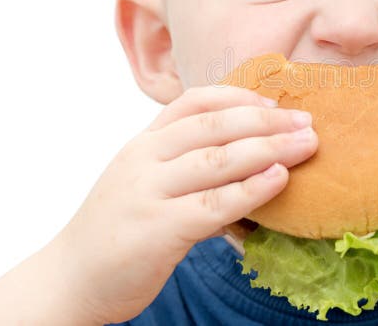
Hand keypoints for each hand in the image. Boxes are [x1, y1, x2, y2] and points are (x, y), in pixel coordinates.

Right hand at [53, 86, 317, 323]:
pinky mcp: (156, 229)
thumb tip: (254, 159)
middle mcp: (144, 159)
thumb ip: (188, 166)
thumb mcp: (147, 183)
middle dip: (267, 121)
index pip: (194, 102)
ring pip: (217, 159)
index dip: (239, 97)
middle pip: (214, 126)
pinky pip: (213, 204)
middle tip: (307, 122)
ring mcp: (148, 192)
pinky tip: (279, 180)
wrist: (69, 279)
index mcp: (144, 143)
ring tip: (307, 144)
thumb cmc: (121, 230)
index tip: (275, 103)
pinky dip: (252, 189)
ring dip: (269, 148)